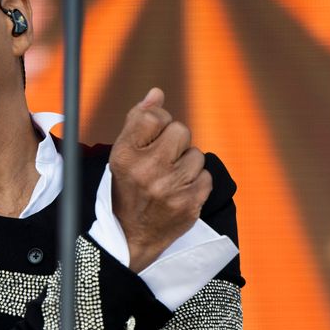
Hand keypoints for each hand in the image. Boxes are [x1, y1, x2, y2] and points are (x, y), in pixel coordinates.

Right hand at [109, 88, 210, 271]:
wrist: (131, 236)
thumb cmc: (128, 188)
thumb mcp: (123, 155)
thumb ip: (138, 120)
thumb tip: (157, 93)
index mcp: (125, 155)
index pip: (153, 115)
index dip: (158, 123)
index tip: (152, 139)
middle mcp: (146, 170)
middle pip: (181, 130)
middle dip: (176, 143)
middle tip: (163, 162)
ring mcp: (169, 188)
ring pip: (197, 155)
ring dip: (187, 165)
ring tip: (170, 180)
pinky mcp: (189, 204)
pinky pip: (207, 177)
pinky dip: (196, 183)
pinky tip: (180, 192)